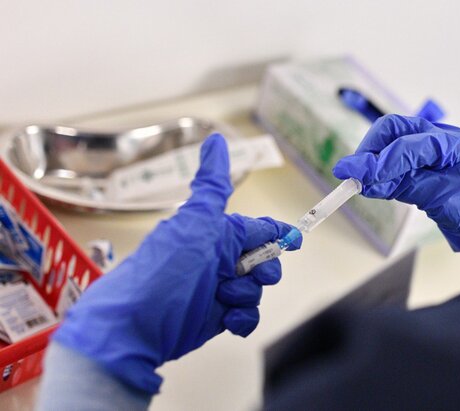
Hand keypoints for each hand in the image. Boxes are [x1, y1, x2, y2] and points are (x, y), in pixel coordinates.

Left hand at [52, 134, 300, 393]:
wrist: (134, 329)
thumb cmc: (163, 273)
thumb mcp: (193, 224)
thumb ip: (213, 189)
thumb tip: (215, 143)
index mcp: (213, 234)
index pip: (254, 228)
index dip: (276, 232)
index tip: (294, 241)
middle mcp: (216, 259)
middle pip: (262, 260)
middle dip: (266, 269)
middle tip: (255, 274)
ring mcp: (216, 290)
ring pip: (256, 288)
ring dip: (247, 294)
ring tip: (224, 298)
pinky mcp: (216, 318)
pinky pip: (247, 315)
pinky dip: (243, 318)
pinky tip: (228, 320)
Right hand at [333, 114, 459, 259]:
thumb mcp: (443, 198)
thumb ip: (405, 184)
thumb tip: (368, 179)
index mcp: (453, 143)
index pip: (408, 143)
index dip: (381, 160)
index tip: (356, 176)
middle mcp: (441, 139)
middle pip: (395, 130)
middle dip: (370, 149)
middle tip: (350, 172)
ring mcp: (431, 151)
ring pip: (391, 143)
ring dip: (372, 162)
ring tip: (357, 183)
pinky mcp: (423, 166)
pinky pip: (395, 163)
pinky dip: (381, 175)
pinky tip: (370, 187)